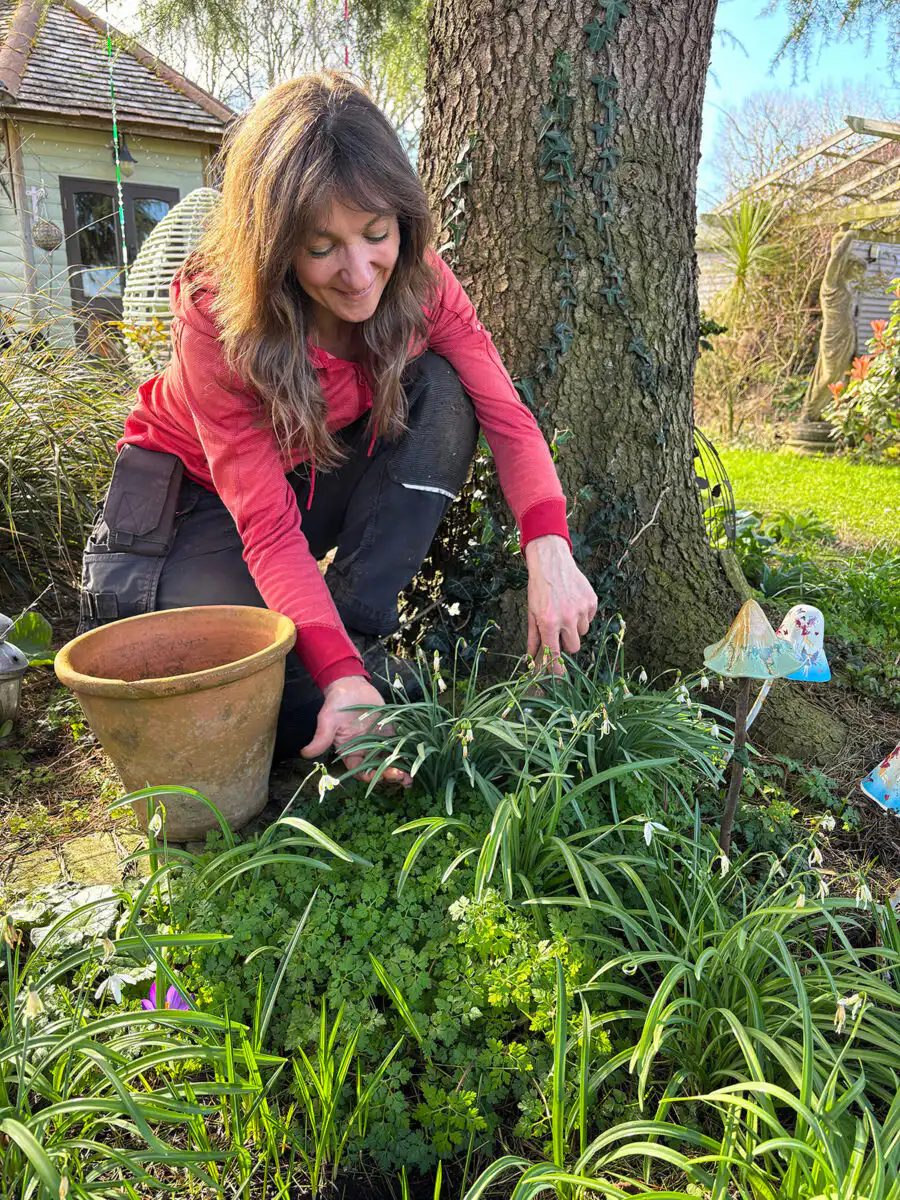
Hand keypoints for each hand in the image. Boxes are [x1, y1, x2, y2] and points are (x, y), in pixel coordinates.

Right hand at [301, 675, 410, 785]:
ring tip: (413, 777)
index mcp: (350, 753)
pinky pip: (401, 744)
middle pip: (379, 769)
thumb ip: (321, 738)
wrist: (350, 685)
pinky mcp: (390, 730)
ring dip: (402, 769)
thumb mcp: (327, 721)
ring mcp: (379, 741)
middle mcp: (366, 751)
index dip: (370, 777)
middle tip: (403, 778)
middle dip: (390, 775)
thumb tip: (305, 753)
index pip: (361, 772)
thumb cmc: (335, 704)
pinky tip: (419, 757)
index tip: (380, 777)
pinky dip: (409, 752)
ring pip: (391, 760)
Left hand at [525, 535, 597, 669]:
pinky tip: (573, 602)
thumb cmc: (538, 588)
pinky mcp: (592, 601)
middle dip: (567, 644)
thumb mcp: (531, 613)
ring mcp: (581, 610)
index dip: (557, 669)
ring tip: (565, 611)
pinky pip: (589, 618)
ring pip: (582, 633)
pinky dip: (582, 615)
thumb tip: (530, 659)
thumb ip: (533, 638)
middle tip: (559, 632)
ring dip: (574, 628)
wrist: (551, 561)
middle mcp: (567, 618)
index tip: (559, 677)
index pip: (554, 654)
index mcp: (549, 622)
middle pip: (573, 648)